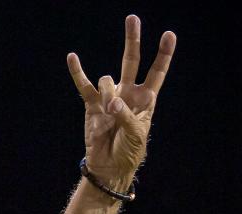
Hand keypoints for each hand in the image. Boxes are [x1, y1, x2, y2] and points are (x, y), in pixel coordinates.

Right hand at [68, 15, 175, 184]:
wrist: (108, 166)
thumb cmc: (128, 152)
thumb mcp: (136, 135)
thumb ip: (126, 115)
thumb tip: (111, 102)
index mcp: (145, 100)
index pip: (156, 72)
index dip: (163, 54)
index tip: (169, 35)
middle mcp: (128, 93)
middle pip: (131, 60)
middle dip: (132, 39)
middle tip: (132, 18)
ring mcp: (109, 97)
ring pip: (107, 80)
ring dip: (108, 95)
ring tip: (109, 116)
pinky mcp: (92, 105)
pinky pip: (84, 85)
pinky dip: (78, 72)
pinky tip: (72, 58)